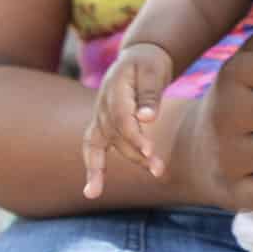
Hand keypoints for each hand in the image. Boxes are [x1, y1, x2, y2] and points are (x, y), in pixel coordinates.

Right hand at [81, 42, 172, 198]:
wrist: (138, 59)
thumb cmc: (148, 64)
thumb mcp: (153, 71)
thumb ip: (149, 94)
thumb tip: (147, 119)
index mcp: (115, 89)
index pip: (122, 118)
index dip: (134, 136)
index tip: (149, 151)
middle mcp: (103, 105)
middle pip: (118, 135)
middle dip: (138, 153)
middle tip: (160, 169)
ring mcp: (100, 117)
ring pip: (111, 144)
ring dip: (133, 159)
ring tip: (157, 172)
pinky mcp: (102, 127)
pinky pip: (92, 149)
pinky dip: (93, 169)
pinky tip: (92, 192)